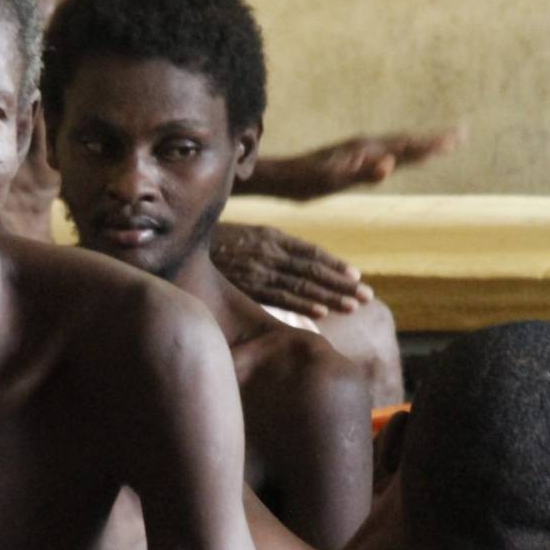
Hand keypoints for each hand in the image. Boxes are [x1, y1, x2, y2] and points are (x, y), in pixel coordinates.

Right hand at [210, 222, 371, 317]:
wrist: (182, 246)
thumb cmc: (218, 244)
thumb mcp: (249, 237)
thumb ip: (274, 249)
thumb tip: (298, 263)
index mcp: (272, 237)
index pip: (311, 253)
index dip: (335, 265)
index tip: (357, 276)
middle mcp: (269, 252)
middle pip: (312, 269)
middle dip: (341, 283)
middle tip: (367, 296)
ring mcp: (258, 269)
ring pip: (301, 284)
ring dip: (329, 296)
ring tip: (353, 306)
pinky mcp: (245, 285)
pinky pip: (277, 296)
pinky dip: (300, 304)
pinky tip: (321, 312)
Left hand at [254, 127, 461, 199]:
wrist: (277, 176)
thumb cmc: (303, 183)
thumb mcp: (332, 181)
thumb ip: (361, 174)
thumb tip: (389, 164)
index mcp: (366, 150)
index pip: (406, 147)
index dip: (431, 145)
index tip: (456, 139)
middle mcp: (365, 145)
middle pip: (406, 141)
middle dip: (432, 140)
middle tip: (460, 135)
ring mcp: (358, 150)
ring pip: (396, 145)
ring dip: (419, 143)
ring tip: (438, 143)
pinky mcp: (351, 156)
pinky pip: (384, 151)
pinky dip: (400, 150)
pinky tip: (400, 155)